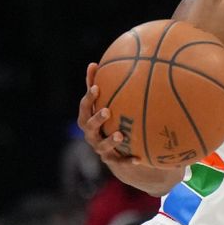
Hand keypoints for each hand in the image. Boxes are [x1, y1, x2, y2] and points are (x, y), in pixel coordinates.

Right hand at [77, 63, 183, 194]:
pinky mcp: (112, 161)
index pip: (84, 108)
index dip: (89, 98)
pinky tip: (139, 159)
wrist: (114, 151)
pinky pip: (120, 162)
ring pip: (102, 146)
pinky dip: (128, 160)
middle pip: (89, 127)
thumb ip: (96, 85)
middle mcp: (91, 135)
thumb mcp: (102, 102)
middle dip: (97, 119)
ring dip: (110, 140)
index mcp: (87, 119)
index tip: (97, 88)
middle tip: (107, 110)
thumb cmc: (107, 119)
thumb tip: (93, 63)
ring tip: (120, 135)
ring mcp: (100, 149)